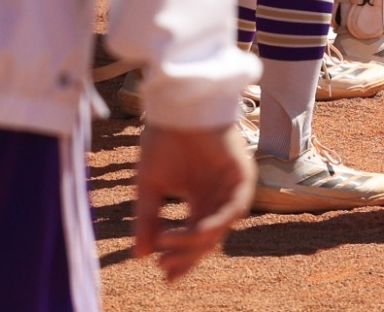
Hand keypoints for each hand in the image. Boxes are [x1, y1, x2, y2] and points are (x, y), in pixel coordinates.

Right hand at [131, 123, 253, 281]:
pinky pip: (234, 207)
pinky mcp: (243, 175)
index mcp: (200, 198)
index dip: (181, 257)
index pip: (194, 237)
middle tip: (165, 268)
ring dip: (196, 242)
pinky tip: (194, 231)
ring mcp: (232, 187)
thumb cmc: (164, 140)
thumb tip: (140, 256)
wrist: (176, 107)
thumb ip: (148, 219)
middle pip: (207, 237)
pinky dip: (215, 223)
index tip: (163, 276)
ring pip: (220, 227)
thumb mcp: (149, 187)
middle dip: (187, 256)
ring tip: (169, 248)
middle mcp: (218, 196)